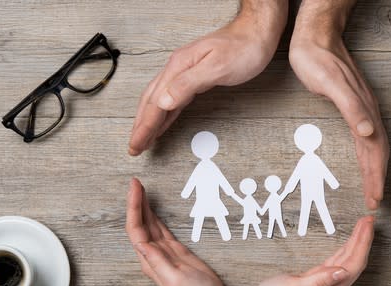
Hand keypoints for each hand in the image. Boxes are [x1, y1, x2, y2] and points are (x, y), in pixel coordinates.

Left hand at [126, 178, 225, 285]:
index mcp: (150, 260)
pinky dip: (153, 214)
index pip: (136, 229)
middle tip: (134, 182)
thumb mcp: (176, 279)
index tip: (135, 189)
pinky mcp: (172, 249)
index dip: (134, 208)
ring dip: (142, 206)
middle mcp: (152, 254)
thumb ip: (158, 262)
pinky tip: (150, 206)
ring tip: (139, 188)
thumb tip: (142, 244)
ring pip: (147, 223)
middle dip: (135, 201)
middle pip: (138, 223)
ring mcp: (162, 251)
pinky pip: (159, 227)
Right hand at [129, 5, 286, 155]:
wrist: (257, 33)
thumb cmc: (243, 47)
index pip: (154, 102)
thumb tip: (163, 102)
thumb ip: (188, 84)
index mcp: (179, 67)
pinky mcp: (194, 78)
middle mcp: (178, 69)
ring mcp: (185, 73)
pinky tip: (162, 122)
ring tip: (142, 139)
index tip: (135, 144)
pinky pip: (172, 100)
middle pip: (150, 102)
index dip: (144, 126)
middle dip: (140, 126)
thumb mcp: (217, 67)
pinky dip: (164, 115)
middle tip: (134, 147)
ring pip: (159, 101)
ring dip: (149, 122)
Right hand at [246, 216, 373, 285]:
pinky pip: (339, 263)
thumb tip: (342, 271)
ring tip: (363, 226)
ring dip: (356, 243)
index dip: (362, 243)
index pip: (353, 264)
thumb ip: (319, 280)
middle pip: (355, 262)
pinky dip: (346, 249)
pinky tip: (350, 242)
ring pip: (348, 261)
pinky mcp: (320, 282)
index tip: (367, 225)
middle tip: (368, 220)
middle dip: (363, 240)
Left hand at [289, 7, 388, 209]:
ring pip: (373, 145)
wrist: (315, 35)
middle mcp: (367, 111)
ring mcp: (362, 108)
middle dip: (378, 178)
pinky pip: (365, 136)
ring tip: (373, 188)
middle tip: (375, 201)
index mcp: (364, 109)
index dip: (376, 176)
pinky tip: (363, 160)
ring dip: (374, 168)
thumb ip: (352, 108)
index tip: (376, 198)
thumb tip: (369, 133)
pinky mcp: (353, 105)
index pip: (375, 150)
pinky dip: (366, 154)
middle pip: (378, 151)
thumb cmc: (318, 59)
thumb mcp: (331, 84)